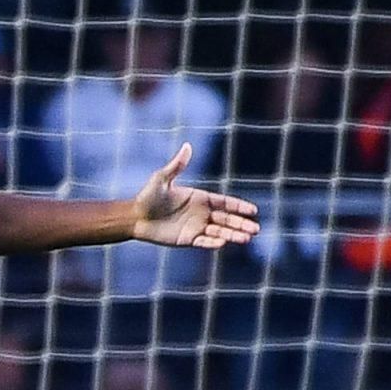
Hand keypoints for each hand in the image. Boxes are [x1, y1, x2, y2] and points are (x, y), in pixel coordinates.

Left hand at [130, 143, 260, 249]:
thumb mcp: (162, 179)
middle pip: (227, 219)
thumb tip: (187, 146)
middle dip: (241, 224)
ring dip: (233, 235)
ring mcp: (196, 227)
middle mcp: (201, 213)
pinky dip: (213, 243)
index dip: (239, 206)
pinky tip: (223, 243)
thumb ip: (177, 165)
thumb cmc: (148, 196)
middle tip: (255, 230)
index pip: (225, 203)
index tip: (253, 211)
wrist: (135, 217)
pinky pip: (204, 242)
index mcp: (200, 198)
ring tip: (246, 238)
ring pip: (219, 232)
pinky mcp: (187, 239)